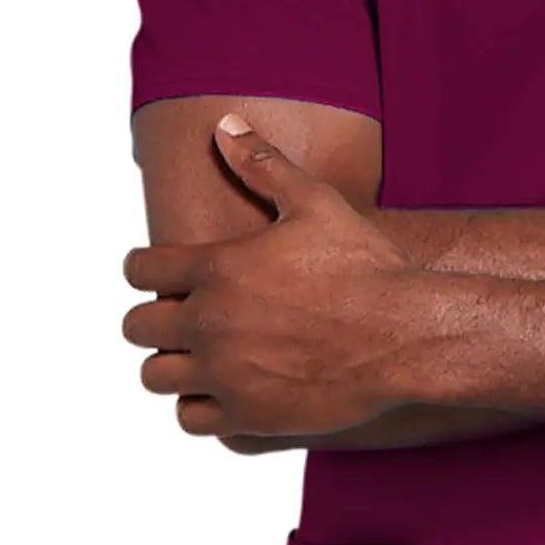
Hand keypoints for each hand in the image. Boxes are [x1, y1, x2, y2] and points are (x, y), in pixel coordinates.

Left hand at [122, 114, 421, 437]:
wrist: (407, 335)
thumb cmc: (366, 266)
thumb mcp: (316, 202)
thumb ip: (262, 164)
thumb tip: (225, 125)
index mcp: (216, 268)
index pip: (138, 269)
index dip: (145, 268)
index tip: (163, 272)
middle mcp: (209, 322)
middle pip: (137, 326)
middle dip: (154, 317)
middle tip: (181, 315)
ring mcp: (225, 373)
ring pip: (156, 376)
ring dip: (170, 364)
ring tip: (197, 356)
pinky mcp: (248, 415)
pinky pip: (190, 419)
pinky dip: (198, 406)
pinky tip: (221, 391)